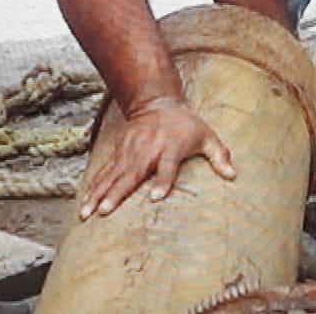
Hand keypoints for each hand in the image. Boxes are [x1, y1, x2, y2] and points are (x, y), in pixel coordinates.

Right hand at [79, 97, 233, 219]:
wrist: (156, 101)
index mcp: (170, 148)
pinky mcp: (118, 153)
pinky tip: (83, 203)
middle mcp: (147, 151)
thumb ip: (219, 155)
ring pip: (111, 176)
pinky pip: (103, 173)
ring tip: (86, 214)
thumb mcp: (207, 135)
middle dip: (116, 193)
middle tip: (104, 211)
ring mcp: (129, 152)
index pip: (166, 166)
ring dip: (97, 194)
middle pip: (131, 174)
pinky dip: (92, 187)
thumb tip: (232, 175)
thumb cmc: (186, 123)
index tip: (156, 197)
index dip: (163, 181)